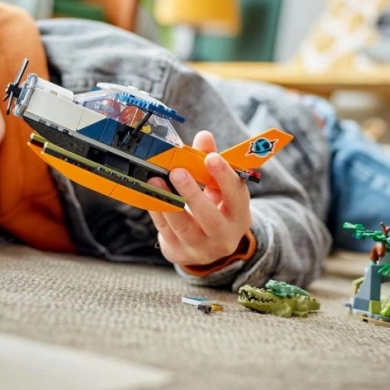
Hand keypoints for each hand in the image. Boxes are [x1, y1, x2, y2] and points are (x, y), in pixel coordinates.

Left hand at [148, 130, 251, 267]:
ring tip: (156, 181)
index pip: (236, 195)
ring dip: (168, 202)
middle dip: (192, 193)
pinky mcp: (179, 252)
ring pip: (184, 227)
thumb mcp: (218, 188)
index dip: (224, 176)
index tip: (211, 158)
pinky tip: (150, 194)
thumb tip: (204, 136)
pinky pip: (166, 230)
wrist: (205, 246)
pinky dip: (157, 210)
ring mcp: (201, 249)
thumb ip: (211, 162)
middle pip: (209, 217)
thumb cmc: (214, 208)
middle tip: (178, 172)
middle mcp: (224, 236)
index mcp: (239, 216)